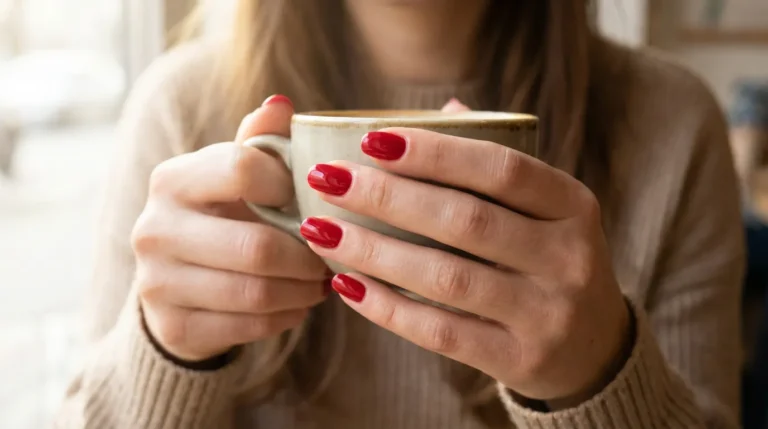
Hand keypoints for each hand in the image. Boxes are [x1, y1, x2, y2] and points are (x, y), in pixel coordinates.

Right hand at [132, 96, 328, 362]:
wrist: (176, 285)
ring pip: (258, 292)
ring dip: (304, 290)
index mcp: (173, 179)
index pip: (242, 169)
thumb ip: (259, 142)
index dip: (292, 186)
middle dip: (310, 255)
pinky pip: (250, 327)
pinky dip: (286, 316)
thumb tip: (281, 105)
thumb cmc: (221, 217)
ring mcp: (156, 283)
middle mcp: (153, 228)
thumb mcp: (235, 176)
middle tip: (333, 255)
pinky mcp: (174, 327)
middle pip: (257, 246)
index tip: (315, 199)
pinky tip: (297, 304)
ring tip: (323, 280)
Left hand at [300, 101, 630, 403]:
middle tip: (329, 179)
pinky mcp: (518, 359)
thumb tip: (444, 109)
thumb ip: (498, 163)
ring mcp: (546, 314)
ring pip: (447, 278)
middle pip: (466, 220)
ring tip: (322, 231)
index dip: (435, 152)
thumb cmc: (550, 260)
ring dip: (375, 251)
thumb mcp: (546, 210)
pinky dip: (387, 308)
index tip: (372, 139)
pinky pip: (440, 332)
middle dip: (388, 196)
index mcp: (572, 206)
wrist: (594, 349)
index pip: (501, 169)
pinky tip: (346, 284)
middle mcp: (567, 257)